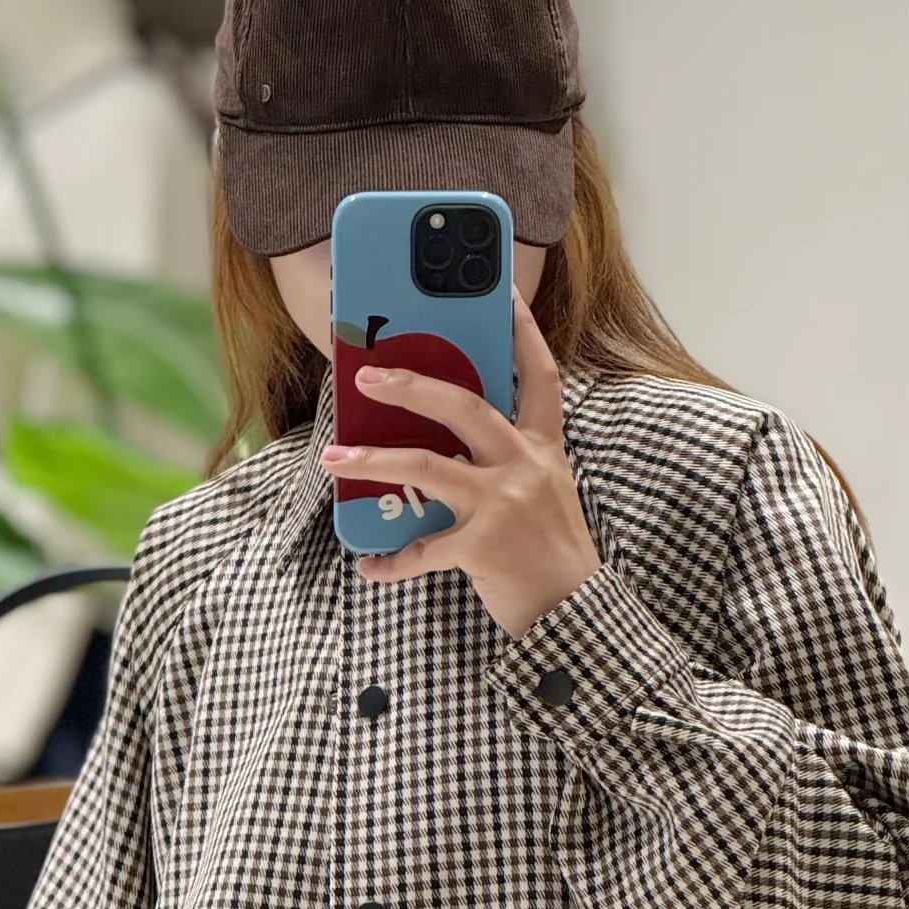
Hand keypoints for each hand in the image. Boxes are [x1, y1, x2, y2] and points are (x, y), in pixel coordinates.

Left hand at [318, 281, 602, 638]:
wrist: (576, 614)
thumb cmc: (553, 555)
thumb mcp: (544, 495)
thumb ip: (509, 466)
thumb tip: (450, 449)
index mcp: (542, 450)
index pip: (539, 378)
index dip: (523, 333)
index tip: (502, 294)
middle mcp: (525, 468)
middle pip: (465, 406)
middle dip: (412, 385)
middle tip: (367, 373)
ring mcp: (503, 505)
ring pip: (427, 467)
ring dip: (372, 461)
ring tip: (332, 458)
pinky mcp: (483, 547)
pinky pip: (422, 551)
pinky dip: (391, 562)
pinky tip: (370, 566)